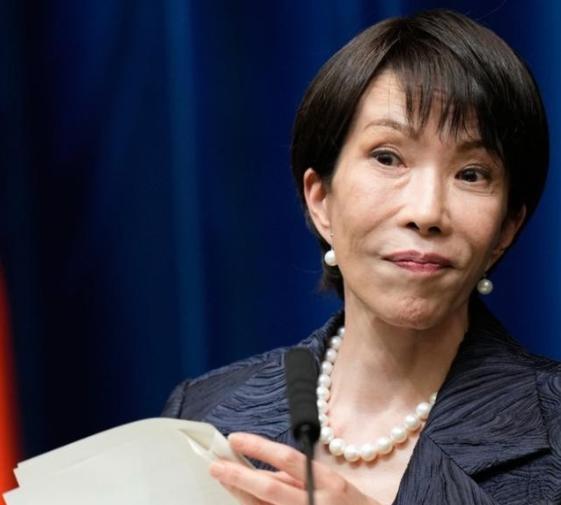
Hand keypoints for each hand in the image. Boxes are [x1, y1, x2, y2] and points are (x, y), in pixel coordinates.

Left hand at [209, 432, 381, 504]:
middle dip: (239, 476)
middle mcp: (315, 502)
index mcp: (327, 481)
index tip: (235, 438)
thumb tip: (260, 471)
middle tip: (215, 465)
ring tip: (223, 479)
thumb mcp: (329, 481)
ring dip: (240, 495)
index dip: (259, 447)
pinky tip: (242, 498)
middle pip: (270, 488)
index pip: (288, 459)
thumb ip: (296, 477)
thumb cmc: (347, 504)